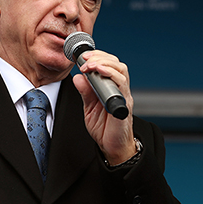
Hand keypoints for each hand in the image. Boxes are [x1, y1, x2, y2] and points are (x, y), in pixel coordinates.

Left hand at [73, 50, 137, 164]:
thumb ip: (85, 92)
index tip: (82, 57)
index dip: (97, 57)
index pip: (109, 65)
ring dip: (104, 63)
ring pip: (121, 70)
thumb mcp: (89, 108)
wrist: (112, 147)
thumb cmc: (104, 128)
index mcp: (111, 88)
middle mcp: (119, 89)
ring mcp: (123, 96)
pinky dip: (111, 75)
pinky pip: (121, 85)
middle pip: (117, 63)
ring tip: (90, 64)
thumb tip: (78, 77)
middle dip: (100, 57)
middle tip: (85, 59)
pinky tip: (100, 72)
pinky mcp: (124, 104)